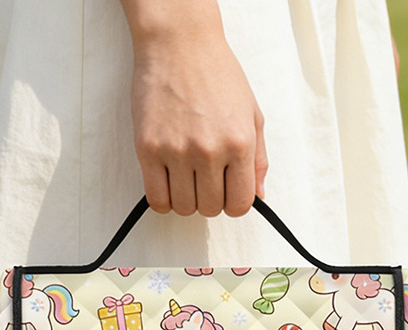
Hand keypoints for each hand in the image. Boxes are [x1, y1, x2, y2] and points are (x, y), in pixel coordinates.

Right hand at [127, 25, 267, 216]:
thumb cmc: (216, 74)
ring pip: (184, 207)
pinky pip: (156, 198)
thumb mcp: (251, 114)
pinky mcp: (148, 149)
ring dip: (186, 199)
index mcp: (239, 143)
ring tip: (186, 176)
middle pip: (210, 208)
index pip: (240, 204)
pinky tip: (167, 182)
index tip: (227, 192)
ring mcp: (177, 151)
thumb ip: (258, 159)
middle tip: (204, 179)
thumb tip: (258, 196)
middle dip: (209, 200)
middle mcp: (209, 150)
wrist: (179, 43)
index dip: (233, 203)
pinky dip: (163, 199)